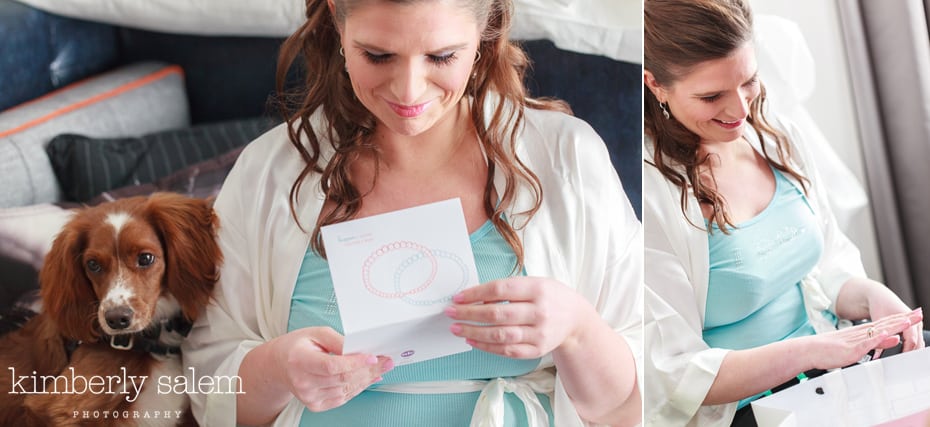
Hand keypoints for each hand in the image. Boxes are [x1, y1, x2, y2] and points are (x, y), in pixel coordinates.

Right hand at [270, 327, 392, 411]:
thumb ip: (338, 340)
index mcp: (299, 360)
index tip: (373, 357)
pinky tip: (368, 379)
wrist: (280, 365)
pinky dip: (358, 388)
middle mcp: (302, 382)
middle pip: (342, 379)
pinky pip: (342, 398)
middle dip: (368, 370)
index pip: (331, 366)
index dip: (354, 363)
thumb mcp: (316, 333)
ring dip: (366, 379)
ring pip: (345, 390)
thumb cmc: (299, 346)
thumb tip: (360, 350)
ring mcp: (308, 396)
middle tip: (386, 361)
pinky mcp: (314, 405)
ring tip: (381, 369)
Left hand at [444, 277, 593, 358]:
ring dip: (474, 332)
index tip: (458, 297)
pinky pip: (506, 350)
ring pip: (499, 335)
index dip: (475, 294)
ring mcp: (538, 333)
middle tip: (450, 313)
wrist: (576, 319)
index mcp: (537, 289)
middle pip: (496, 314)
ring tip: (456, 328)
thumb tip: (475, 298)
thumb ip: (508, 289)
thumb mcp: (534, 283)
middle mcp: (539, 311)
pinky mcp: (536, 350)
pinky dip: (486, 347)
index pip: (500, 290)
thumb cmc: (549, 297)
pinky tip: (472, 340)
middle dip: (469, 314)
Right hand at [807, 309, 922, 368]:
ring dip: (894, 325)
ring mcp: (857, 340)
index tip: (913, 315)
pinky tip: (887, 334)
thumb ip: (876, 342)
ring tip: (908, 320)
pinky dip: (878, 338)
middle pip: (886, 325)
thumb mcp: (857, 346)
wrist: (810, 350)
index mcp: (862, 333)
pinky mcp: (852, 348)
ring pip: (878, 331)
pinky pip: (866, 343)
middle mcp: (861, 334)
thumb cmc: (828, 350)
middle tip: (918, 313)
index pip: (885, 324)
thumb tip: (893, 338)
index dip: (900, 319)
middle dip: (903, 319)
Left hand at [866, 288, 924, 356]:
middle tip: (903, 364)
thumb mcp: (878, 326)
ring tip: (905, 361)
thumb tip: (877, 357)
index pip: (911, 341)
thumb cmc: (878, 308)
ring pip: (919, 342)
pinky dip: (913, 346)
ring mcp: (916, 323)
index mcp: (907, 320)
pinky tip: (908, 353)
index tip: (900, 361)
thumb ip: (879, 342)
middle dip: (911, 354)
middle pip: (918, 343)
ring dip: (913, 351)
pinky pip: (917, 338)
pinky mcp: (915, 325)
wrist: (880, 297)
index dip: (906, 352)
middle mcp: (915, 322)